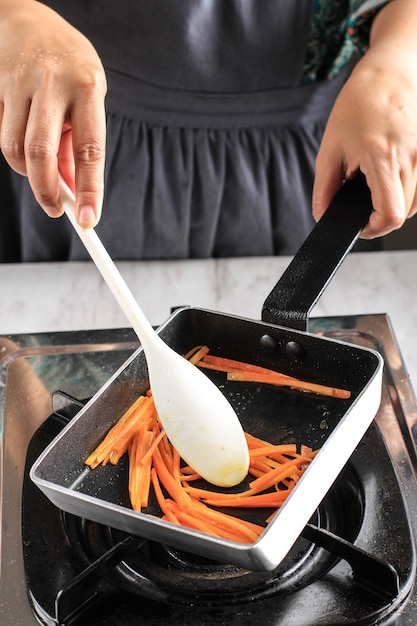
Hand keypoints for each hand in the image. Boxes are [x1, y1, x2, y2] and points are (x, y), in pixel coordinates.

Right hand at [0, 0, 106, 226]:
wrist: (28, 20)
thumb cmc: (70, 69)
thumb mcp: (89, 100)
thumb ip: (80, 143)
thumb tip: (73, 189)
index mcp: (87, 88)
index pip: (90, 150)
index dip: (90, 190)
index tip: (89, 220)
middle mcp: (53, 84)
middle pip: (42, 153)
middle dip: (46, 191)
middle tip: (56, 209)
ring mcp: (21, 84)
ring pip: (15, 149)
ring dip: (29, 173)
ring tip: (42, 171)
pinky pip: (2, 135)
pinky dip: (15, 152)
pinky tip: (26, 142)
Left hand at [312, 0, 416, 238]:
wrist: (389, 74)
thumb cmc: (359, 105)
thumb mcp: (330, 150)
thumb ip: (324, 189)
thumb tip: (322, 216)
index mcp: (383, 158)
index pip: (391, 214)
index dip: (374, 229)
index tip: (360, 226)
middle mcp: (412, 159)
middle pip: (403, 213)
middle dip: (380, 218)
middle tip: (362, 209)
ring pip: (416, 204)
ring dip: (395, 206)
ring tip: (374, 190)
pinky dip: (407, 194)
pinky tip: (391, 183)